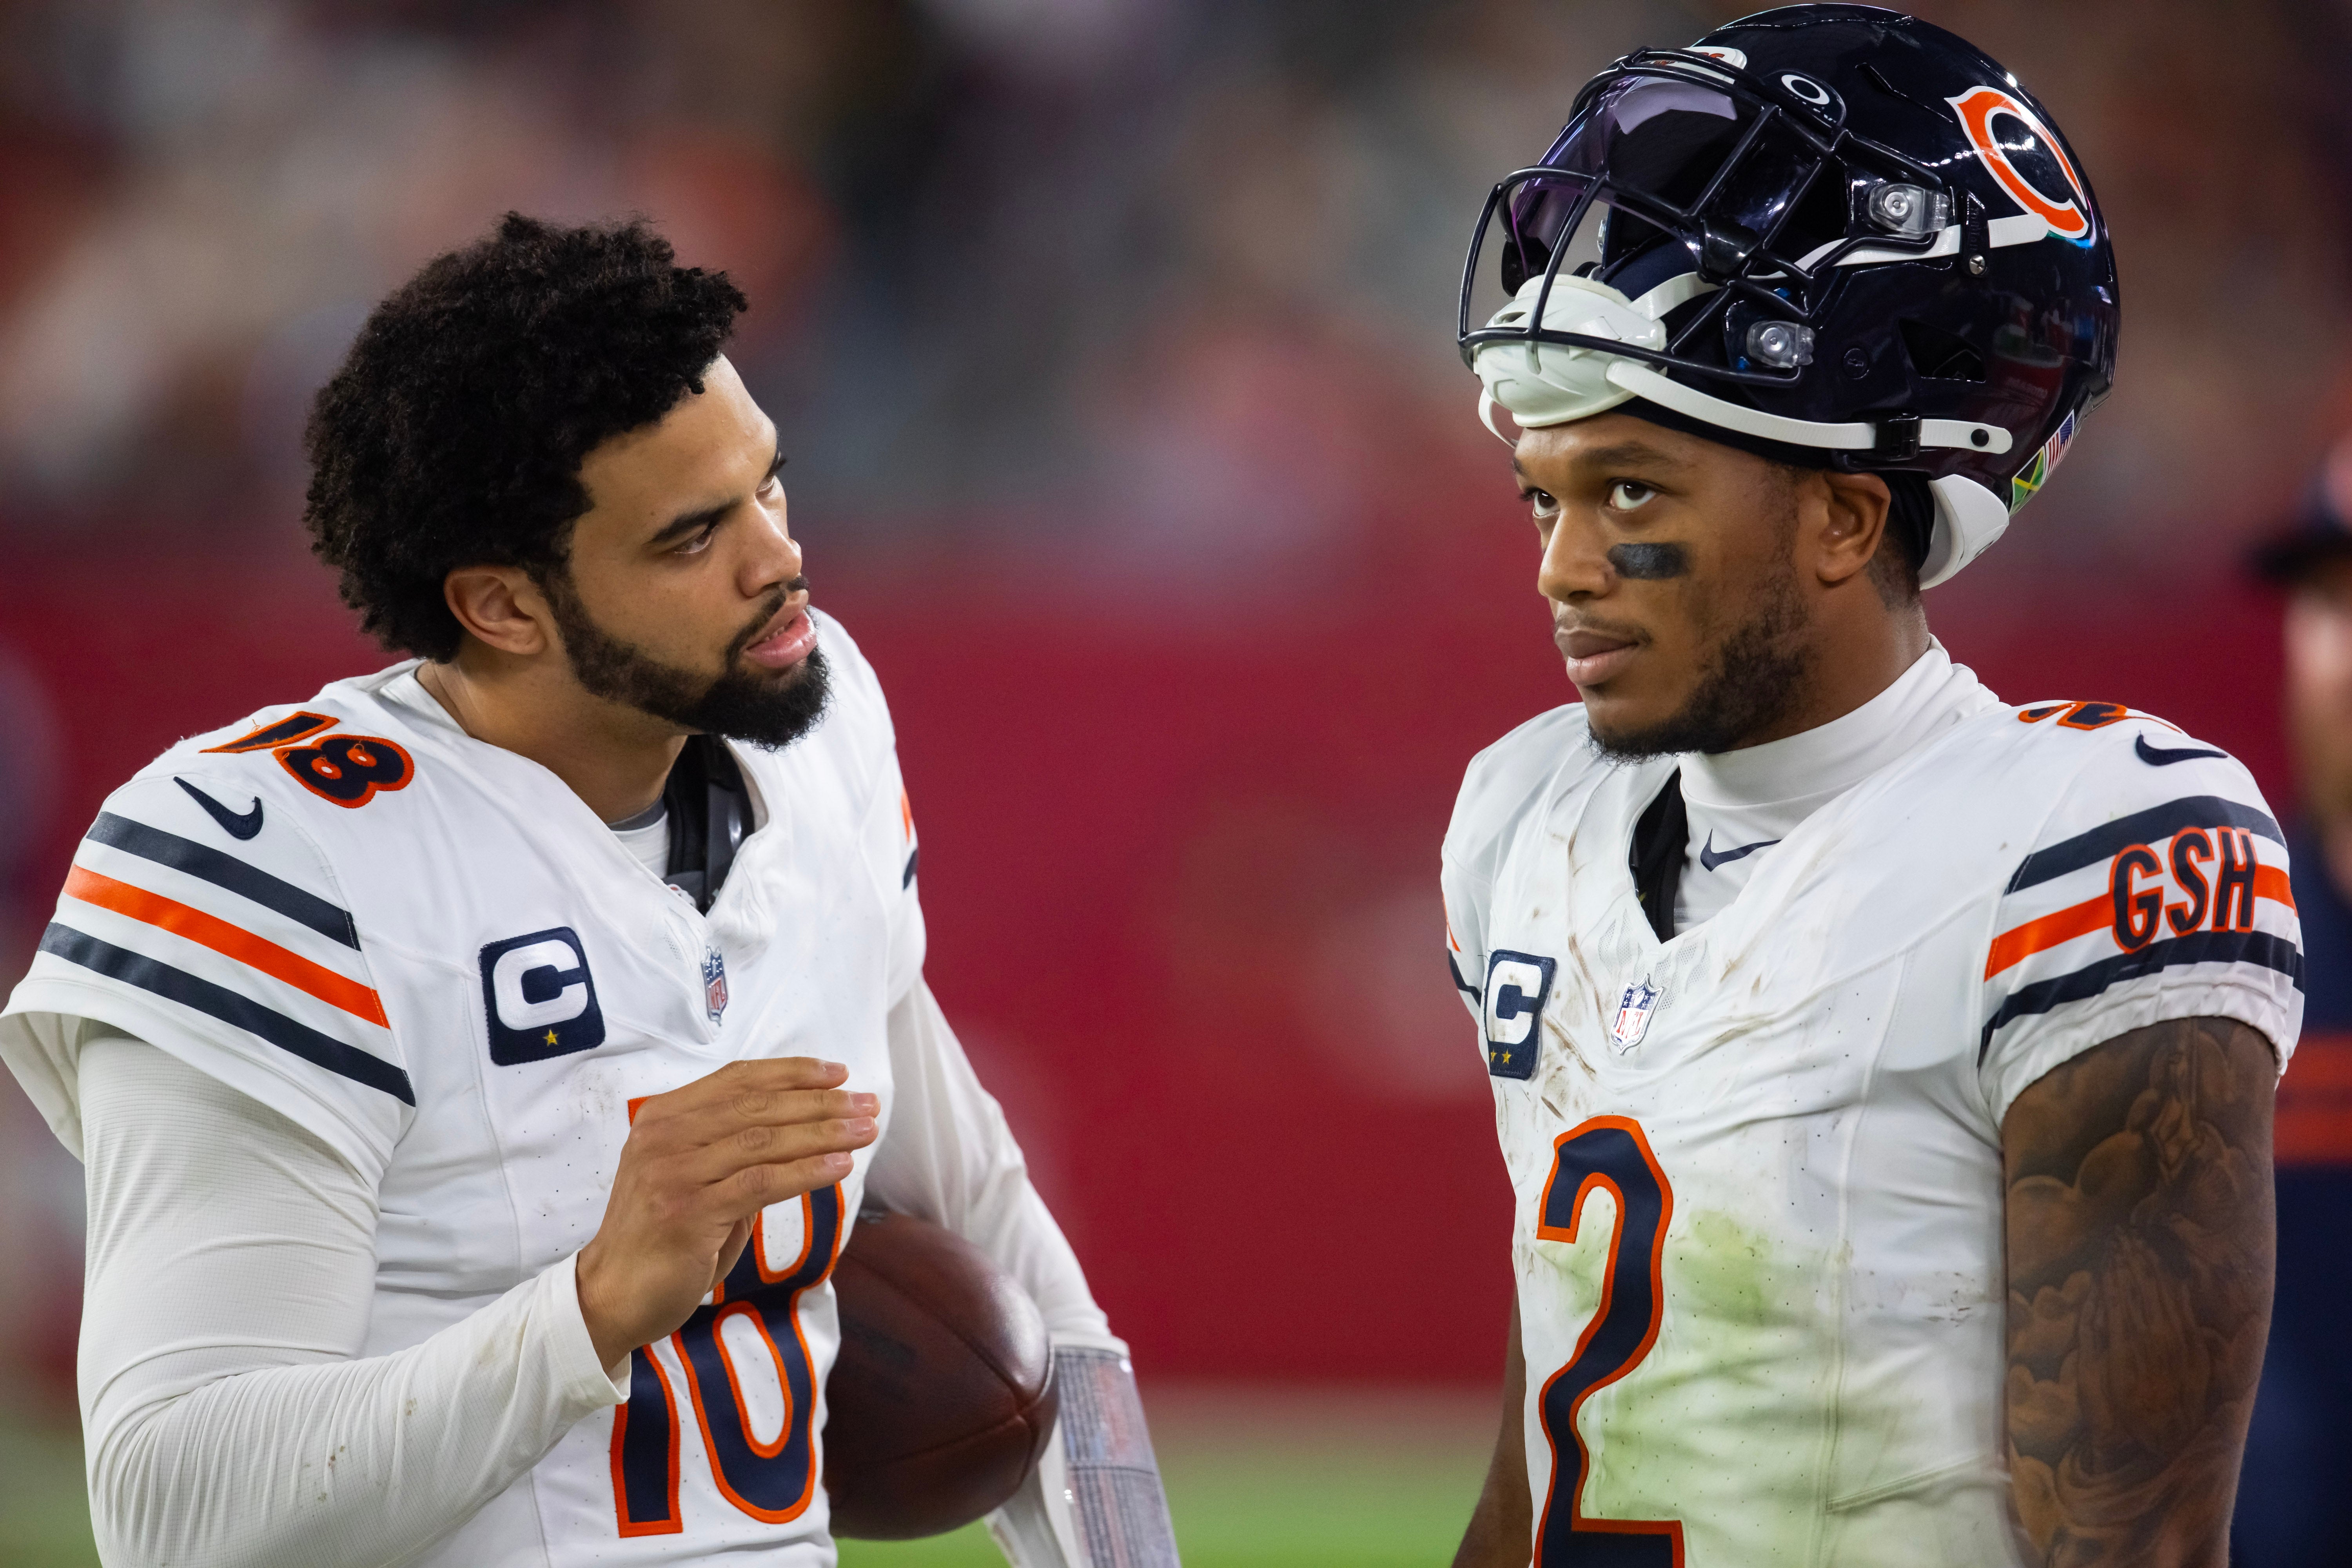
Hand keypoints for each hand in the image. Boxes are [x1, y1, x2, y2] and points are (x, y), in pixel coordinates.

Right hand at [575, 1057, 878, 1367]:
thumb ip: (734, 1151)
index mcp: (663, 1117)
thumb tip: (802, 1132)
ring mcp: (673, 1173)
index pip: (737, 1079)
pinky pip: (760, 1183)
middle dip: (820, 1103)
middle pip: (757, 1106)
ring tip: (865, 1131)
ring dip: (823, 1133)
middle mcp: (664, 1136)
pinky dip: (806, 1172)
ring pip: (764, 1140)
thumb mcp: (693, 1179)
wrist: (609, 1297)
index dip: (792, 1072)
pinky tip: (840, 1167)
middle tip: (867, 1104)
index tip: (839, 1073)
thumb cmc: (661, 1239)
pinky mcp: (689, 1212)